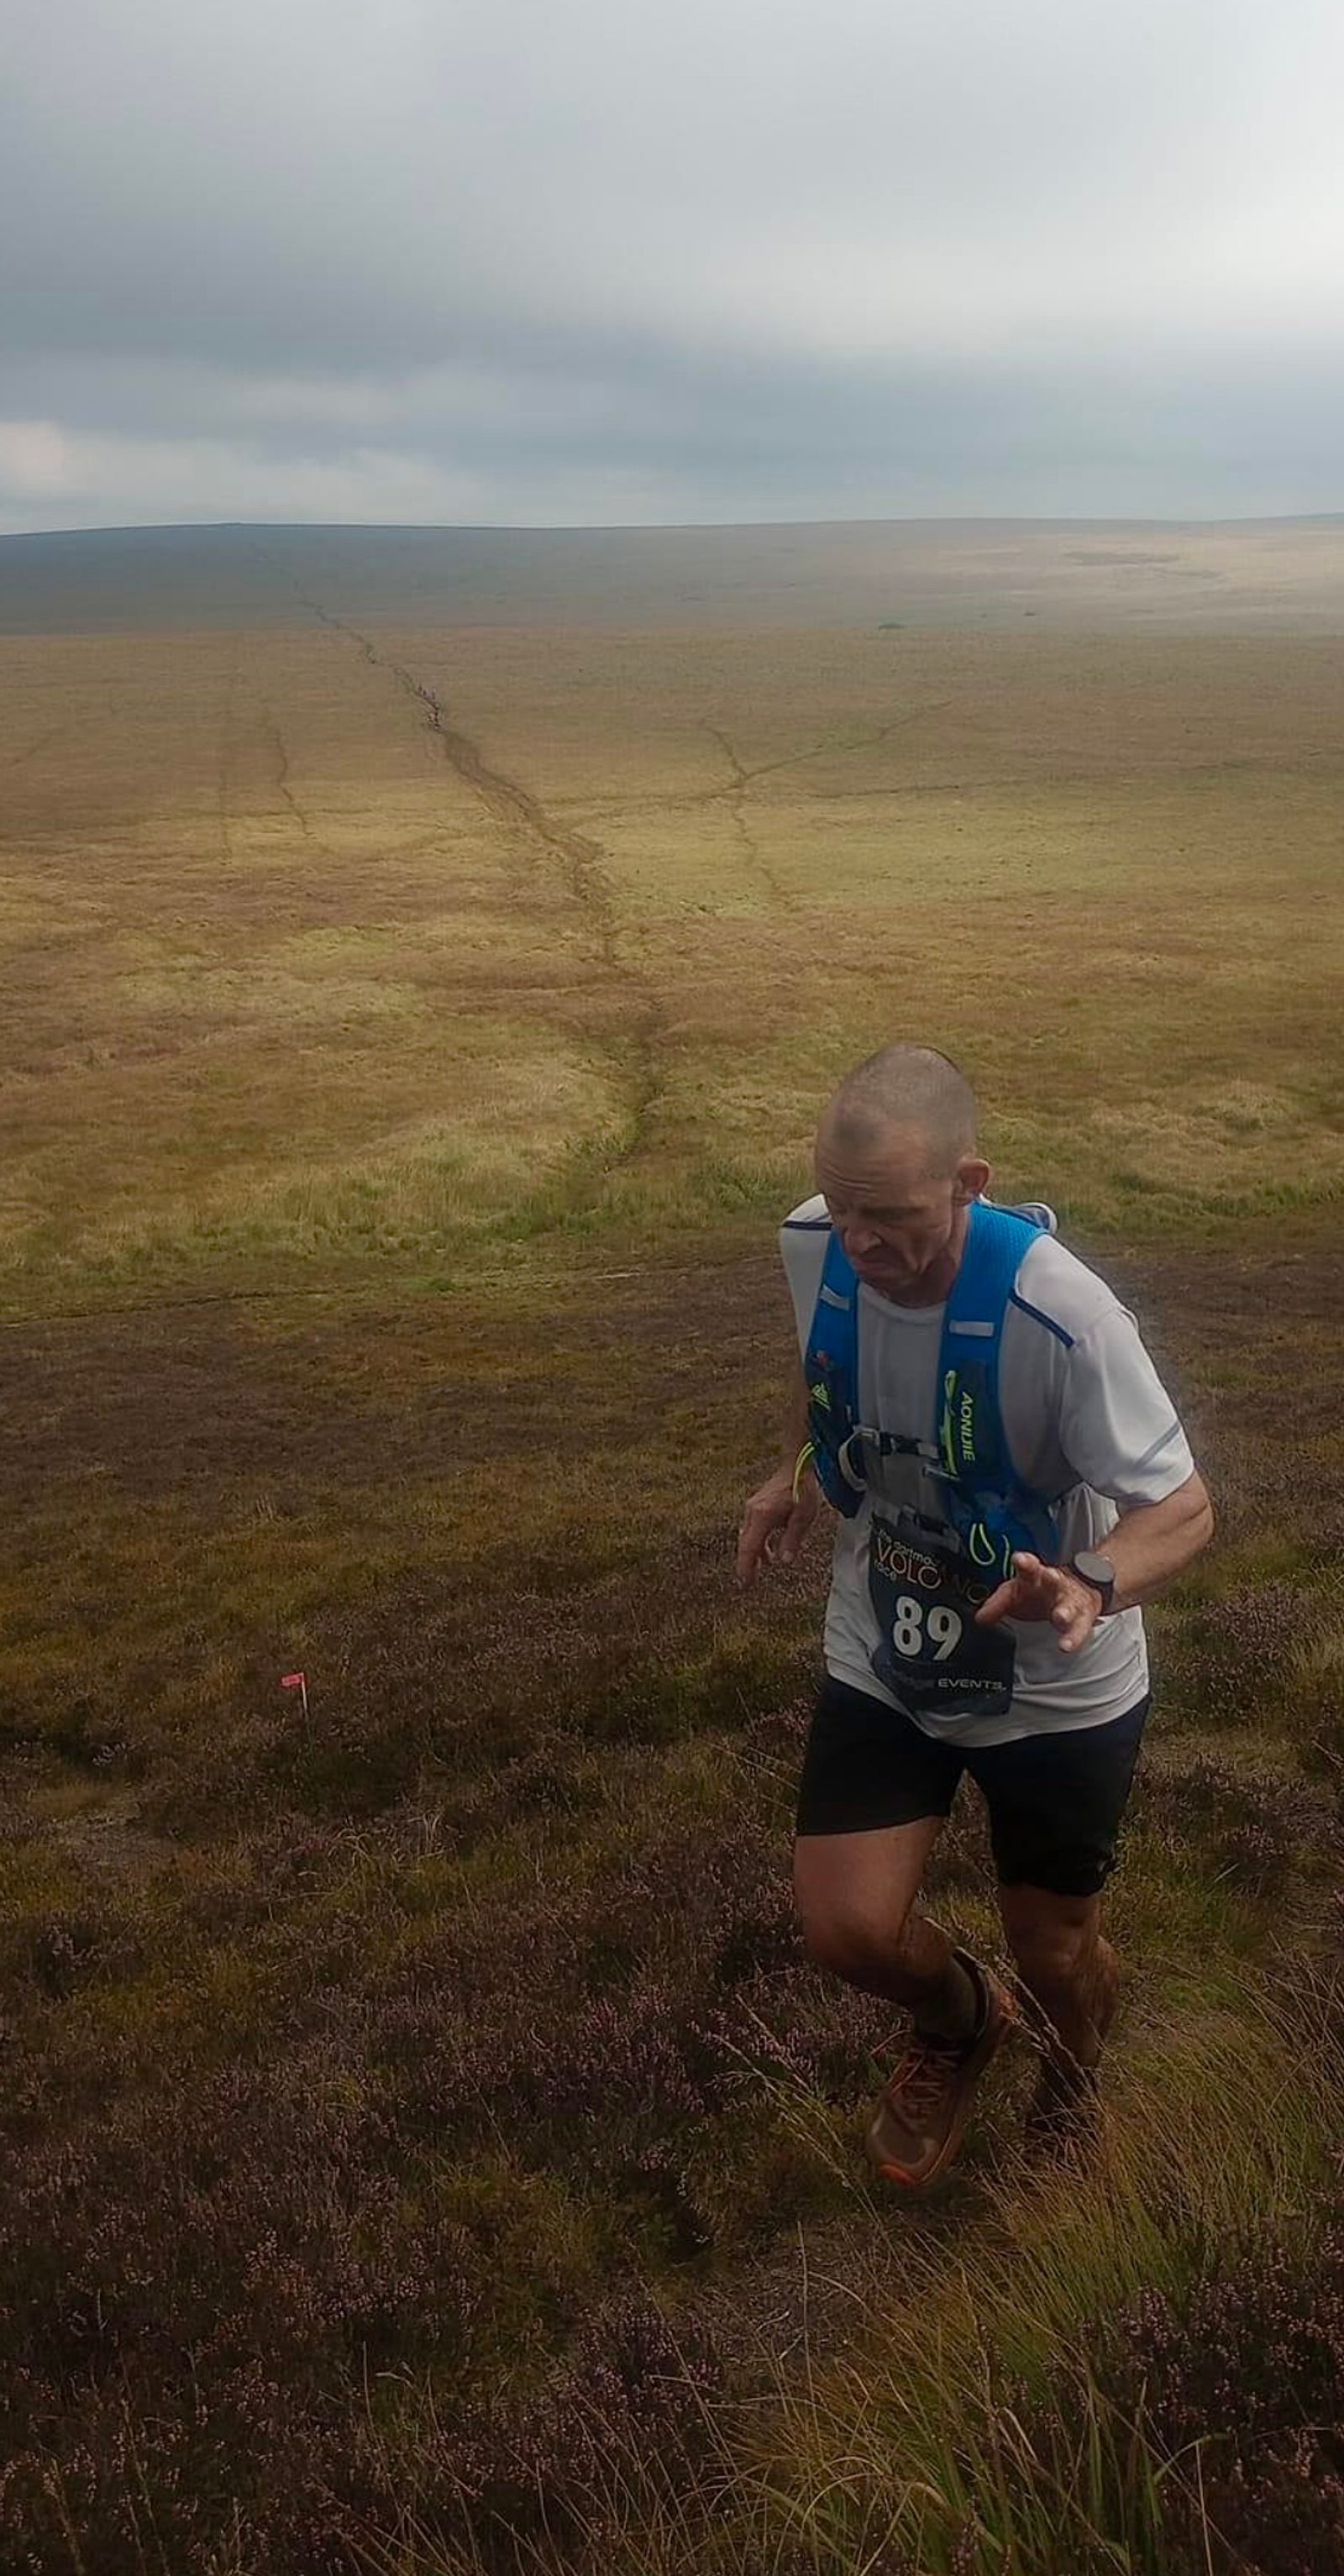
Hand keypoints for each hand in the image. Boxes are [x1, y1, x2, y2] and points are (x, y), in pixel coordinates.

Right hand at [736, 1467, 820, 1585]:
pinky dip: (757, 1541)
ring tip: (762, 1566)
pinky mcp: (756, 1505)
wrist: (796, 1464)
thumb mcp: (803, 1517)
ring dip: (754, 1552)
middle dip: (747, 1563)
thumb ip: (792, 1540)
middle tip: (748, 1581)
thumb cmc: (801, 1487)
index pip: (749, 1548)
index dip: (745, 1567)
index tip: (745, 1583)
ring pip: (748, 1536)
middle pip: (745, 1544)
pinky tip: (767, 1548)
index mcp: (762, 1517)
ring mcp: (752, 1507)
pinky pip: (752, 1528)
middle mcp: (752, 1512)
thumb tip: (784, 1560)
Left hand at [973, 1552, 1101, 1654]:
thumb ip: (997, 1605)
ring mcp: (1070, 1600)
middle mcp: (1055, 1584)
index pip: (1029, 1566)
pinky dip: (1073, 1638)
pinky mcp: (1083, 1618)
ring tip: (1061, 1618)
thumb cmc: (1039, 1591)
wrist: (1078, 1590)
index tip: (1020, 1560)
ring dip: (1065, 1611)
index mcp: (1035, 1575)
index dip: (1025, 1562)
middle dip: (1052, 1577)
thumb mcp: (1014, 1594)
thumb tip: (980, 1618)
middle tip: (1050, 1576)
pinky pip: (1079, 1629)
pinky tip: (1066, 1645)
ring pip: (1069, 1604)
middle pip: (1053, 1578)